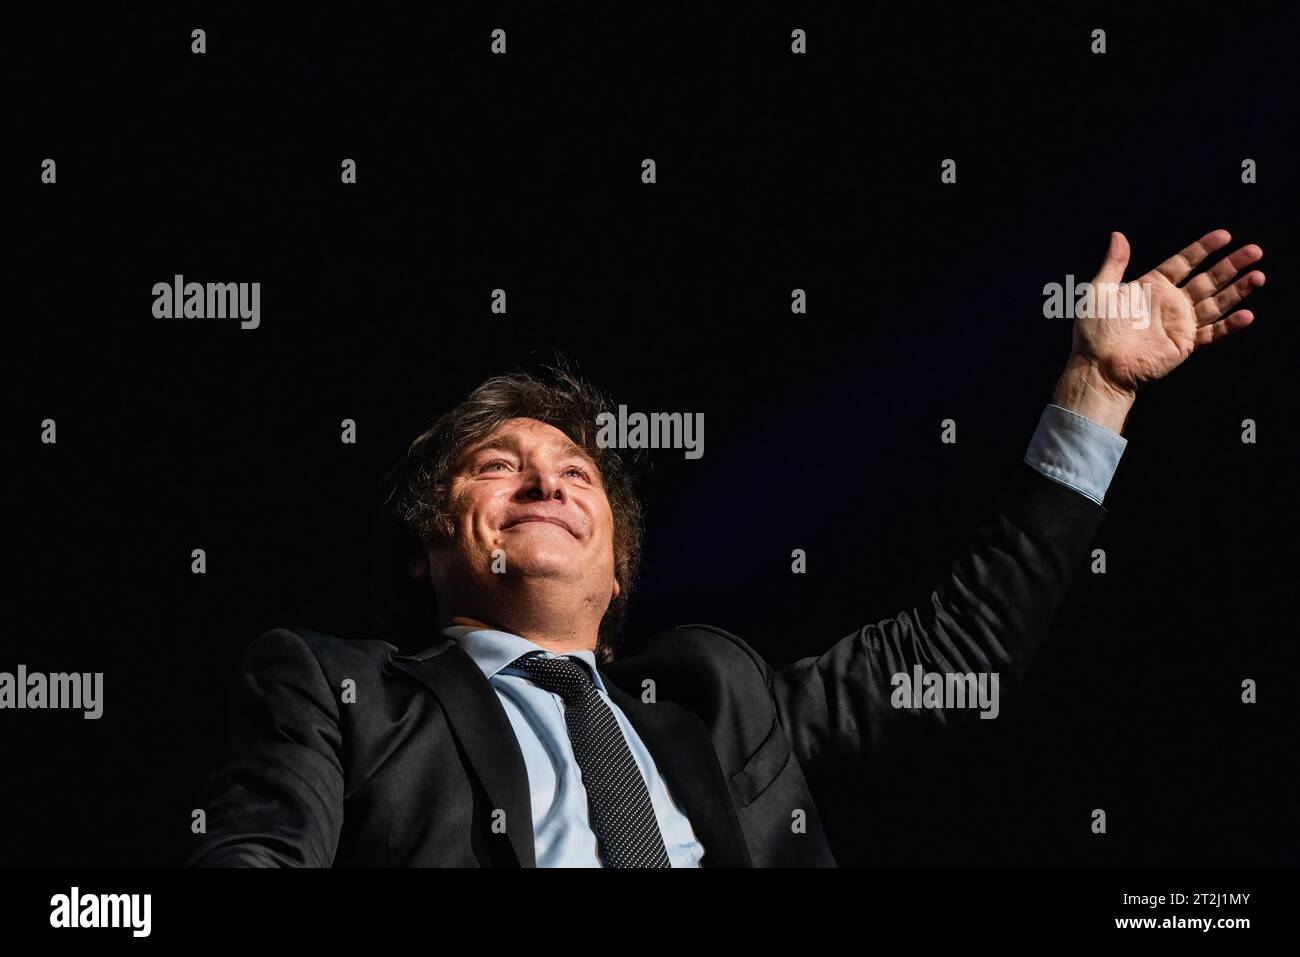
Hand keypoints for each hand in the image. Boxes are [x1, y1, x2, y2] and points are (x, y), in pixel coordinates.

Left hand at [1053, 229, 1264, 432]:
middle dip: (1231, 265)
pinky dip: (1229, 325)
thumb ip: (1114, 264)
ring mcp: (1179, 323)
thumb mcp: (1099, 292)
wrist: (1098, 368)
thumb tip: (1118, 235)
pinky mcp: (1184, 343)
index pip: (1184, 262)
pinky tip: (1247, 315)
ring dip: (1238, 290)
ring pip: (1216, 302)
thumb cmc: (1094, 332)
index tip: (1225, 236)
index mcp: (1151, 286)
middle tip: (1254, 251)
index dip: (1204, 248)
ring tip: (1258, 276)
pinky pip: (1212, 332)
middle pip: (1208, 279)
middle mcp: (1170, 302)